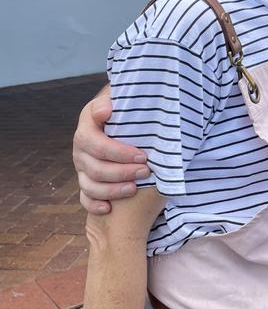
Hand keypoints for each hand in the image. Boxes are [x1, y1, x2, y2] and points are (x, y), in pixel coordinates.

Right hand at [72, 90, 149, 213]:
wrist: (121, 119)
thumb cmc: (125, 109)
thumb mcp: (121, 100)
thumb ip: (113, 101)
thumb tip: (106, 110)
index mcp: (87, 127)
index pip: (97, 144)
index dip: (120, 153)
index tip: (143, 155)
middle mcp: (80, 148)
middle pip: (95, 167)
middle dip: (122, 172)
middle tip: (146, 171)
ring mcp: (81, 167)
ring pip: (90, 185)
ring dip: (112, 190)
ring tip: (134, 188)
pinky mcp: (86, 181)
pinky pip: (85, 198)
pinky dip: (95, 205)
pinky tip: (109, 208)